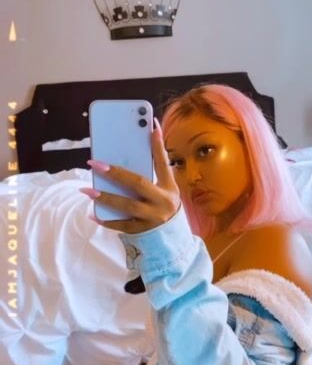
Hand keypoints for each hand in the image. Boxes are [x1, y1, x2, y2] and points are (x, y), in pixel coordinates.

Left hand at [80, 119, 179, 233]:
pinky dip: (106, 220)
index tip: (151, 127)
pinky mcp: (141, 231)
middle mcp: (162, 202)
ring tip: (87, 190)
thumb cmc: (163, 205)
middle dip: (116, 173)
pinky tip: (92, 213)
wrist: (171, 237)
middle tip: (95, 164)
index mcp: (169, 188)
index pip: (163, 163)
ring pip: (127, 205)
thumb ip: (155, 170)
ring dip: (106, 198)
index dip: (158, 146)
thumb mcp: (166, 188)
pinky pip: (121, 225)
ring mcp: (152, 218)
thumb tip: (146, 142)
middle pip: (138, 184)